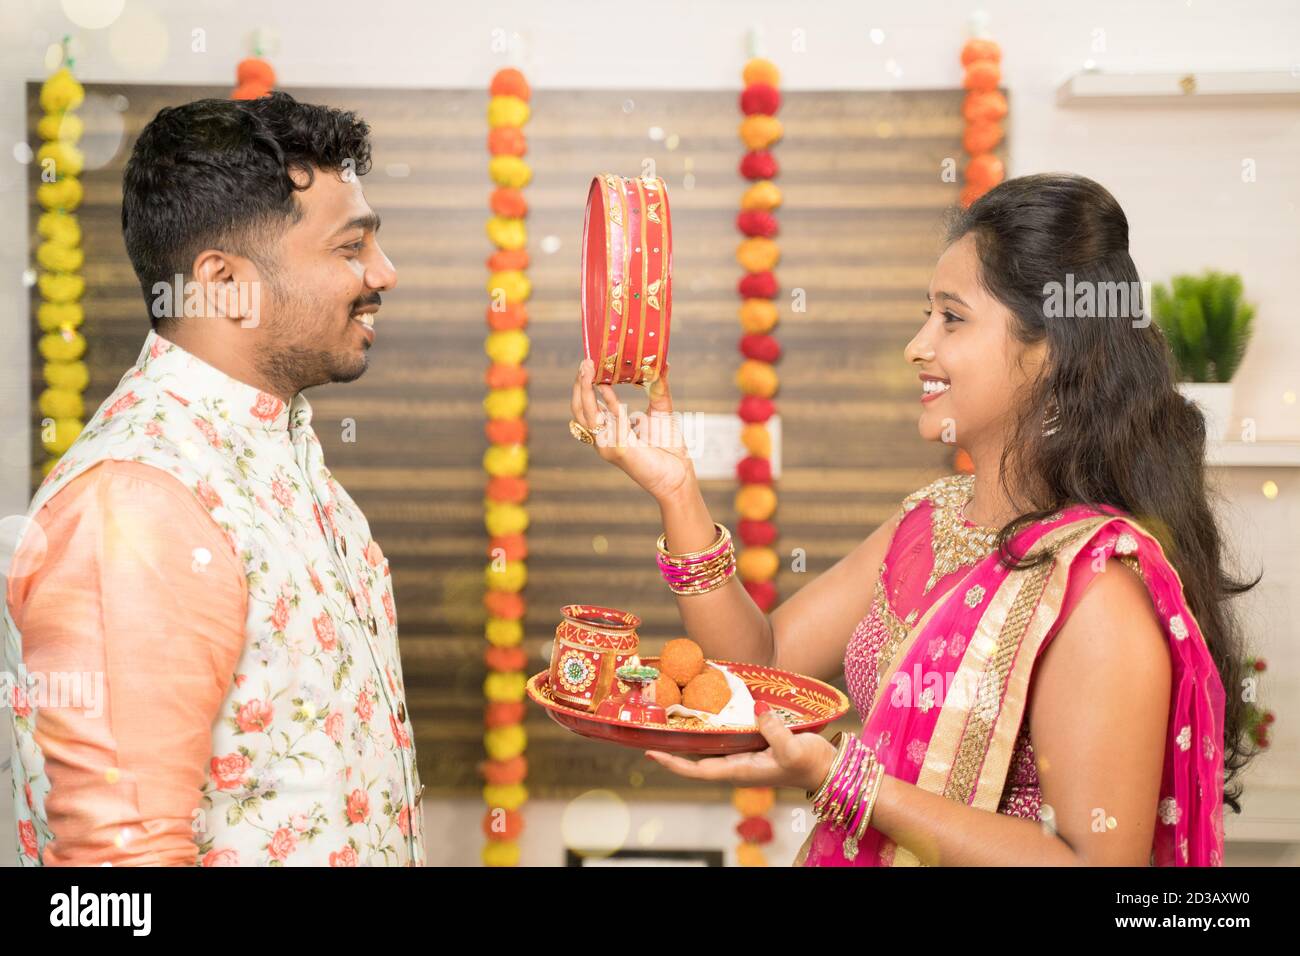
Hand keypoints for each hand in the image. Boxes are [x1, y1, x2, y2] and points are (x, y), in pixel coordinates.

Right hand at [570, 359, 696, 502]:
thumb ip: (658, 388)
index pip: (588, 405)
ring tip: (587, 368)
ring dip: (584, 389)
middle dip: (579, 384)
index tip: (590, 363)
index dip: (586, 384)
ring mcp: (607, 445)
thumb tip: (663, 363)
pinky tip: (606, 387)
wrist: (678, 476)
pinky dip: (607, 404)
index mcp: (609, 430)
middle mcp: (603, 438)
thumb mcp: (660, 411)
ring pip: (586, 414)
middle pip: (580, 408)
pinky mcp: (618, 450)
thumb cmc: (669, 448)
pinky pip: (609, 422)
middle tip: (585, 361)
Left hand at [645, 703, 836, 791]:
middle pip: (697, 758)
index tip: (651, 754)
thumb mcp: (793, 748)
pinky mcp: (755, 746)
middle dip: (674, 746)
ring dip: (692, 735)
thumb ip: (773, 730)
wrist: (829, 768)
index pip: (698, 770)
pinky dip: (714, 725)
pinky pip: (728, 736)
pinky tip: (709, 710)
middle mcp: (737, 765)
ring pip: (711, 746)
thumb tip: (757, 709)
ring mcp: (745, 756)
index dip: (674, 763)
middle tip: (653, 726)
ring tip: (673, 714)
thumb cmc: (811, 764)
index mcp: (740, 771)